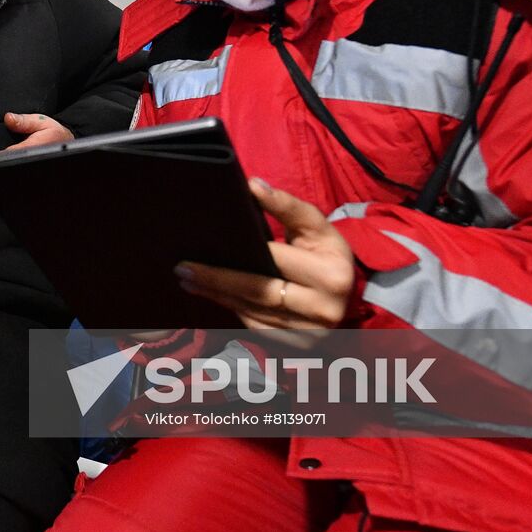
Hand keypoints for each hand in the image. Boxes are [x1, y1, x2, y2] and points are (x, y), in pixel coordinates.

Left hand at [0, 112, 73, 202]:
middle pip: (5, 178)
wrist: (71, 150)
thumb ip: (25, 121)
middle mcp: (31, 169)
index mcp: (33, 151)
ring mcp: (30, 180)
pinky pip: (12, 193)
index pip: (8, 159)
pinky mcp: (29, 185)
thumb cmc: (56, 135)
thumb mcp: (44, 123)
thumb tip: (8, 118)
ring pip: (7, 189)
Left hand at [173, 179, 354, 333]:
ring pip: (253, 312)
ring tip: (189, 279)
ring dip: (218, 296)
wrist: (348, 290)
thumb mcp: (316, 225)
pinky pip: (257, 326)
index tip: (207, 244)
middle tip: (183, 268)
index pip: (277, 260)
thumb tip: (253, 185)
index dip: (242, 251)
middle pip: (259, 292)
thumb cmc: (326, 251)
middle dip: (217, 280)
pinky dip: (233, 309)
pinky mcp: (297, 346)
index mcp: (332, 276)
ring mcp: (310, 333)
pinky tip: (213, 295)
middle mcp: (323, 310)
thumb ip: (286, 205)